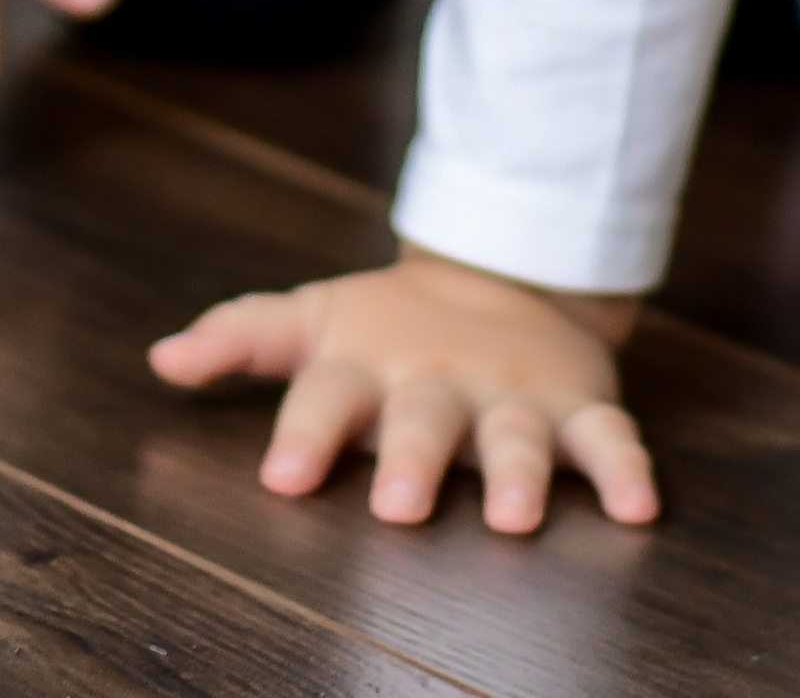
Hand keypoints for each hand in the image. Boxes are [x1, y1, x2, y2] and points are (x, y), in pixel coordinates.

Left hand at [150, 244, 654, 536]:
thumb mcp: (314, 322)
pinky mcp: (577, 406)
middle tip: (397, 507)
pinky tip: (640, 507)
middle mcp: (437, 381)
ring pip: (513, 434)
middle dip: (411, 461)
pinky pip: (608, 437)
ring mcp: (510, 393)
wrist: (506, 279)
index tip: (281, 478)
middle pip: (421, 419)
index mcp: (366, 365)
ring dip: (514, 473)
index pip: (324, 394)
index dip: (303, 434)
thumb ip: (241, 338)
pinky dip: (626, 468)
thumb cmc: (388, 328)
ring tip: (511, 518)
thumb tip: (159, 358)